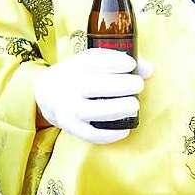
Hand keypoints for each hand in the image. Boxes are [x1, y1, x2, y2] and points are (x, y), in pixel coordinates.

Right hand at [34, 48, 152, 144]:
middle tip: (138, 85)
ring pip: (98, 111)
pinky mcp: (71, 127)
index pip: (97, 61)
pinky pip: (93, 134)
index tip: (131, 65)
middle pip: (99, 86)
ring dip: (121, 108)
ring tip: (133, 105)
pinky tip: (125, 129)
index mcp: (74, 67)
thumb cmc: (76, 75)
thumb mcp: (90, 60)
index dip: (119, 63)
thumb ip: (118, 60)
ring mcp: (69, 108)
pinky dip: (111, 134)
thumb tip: (149, 69)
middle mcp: (70, 86)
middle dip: (125, 85)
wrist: (45, 93)